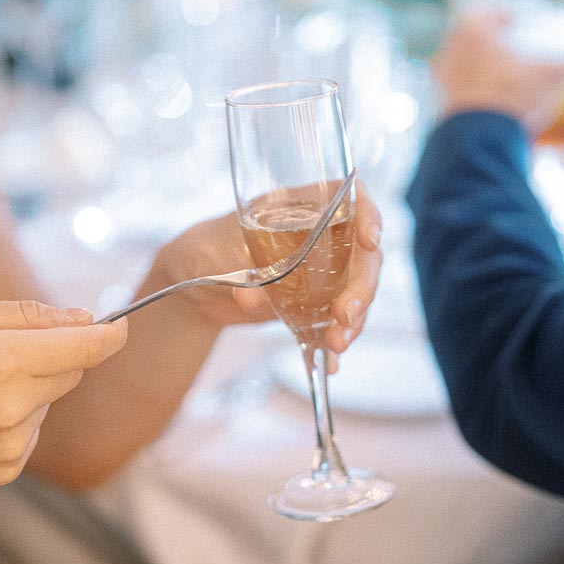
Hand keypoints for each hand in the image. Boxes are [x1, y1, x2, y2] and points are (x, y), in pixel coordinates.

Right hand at [0, 298, 127, 490]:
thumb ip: (25, 314)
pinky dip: (17, 422)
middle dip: (55, 357)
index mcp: (1, 360)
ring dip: (30, 391)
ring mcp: (12, 443)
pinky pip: (34, 434)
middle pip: (72, 372)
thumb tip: (82, 317)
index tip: (120, 325)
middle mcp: (12, 405)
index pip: (85, 348)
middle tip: (7, 354)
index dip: (110, 334)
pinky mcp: (7, 468)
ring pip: (50, 404)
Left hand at [151, 180, 383, 358]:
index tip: (370, 240)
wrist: (193, 288)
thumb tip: (250, 297)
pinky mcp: (314, 306)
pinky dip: (333, 343)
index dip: (368, 214)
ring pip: (356, 292)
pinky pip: (336, 323)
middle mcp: (320, 238)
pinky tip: (330, 364)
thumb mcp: (213, 254)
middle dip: (362, 287)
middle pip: (362, 255)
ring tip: (336, 344)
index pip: (349, 199)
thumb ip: (235, 272)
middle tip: (345, 316)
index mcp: (300, 209)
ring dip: (354, 320)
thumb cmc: (203, 252)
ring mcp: (322, 274)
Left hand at [433, 12, 563, 135]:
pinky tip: (485, 101)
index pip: (486, 15)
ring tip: (494, 74)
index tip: (511, 22)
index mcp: (474, 30)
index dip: (500, 18)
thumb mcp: (551, 77)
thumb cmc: (513, 95)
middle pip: (468, 39)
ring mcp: (442, 79)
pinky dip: (467, 92)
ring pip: (457, 65)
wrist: (480, 138)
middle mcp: (451, 50)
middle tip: (502, 47)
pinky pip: (452, 92)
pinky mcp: (439, 106)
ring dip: (473, 66)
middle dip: (485, 42)